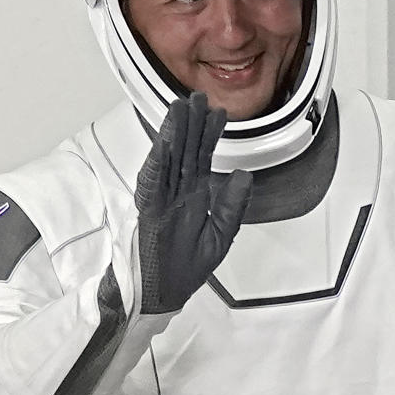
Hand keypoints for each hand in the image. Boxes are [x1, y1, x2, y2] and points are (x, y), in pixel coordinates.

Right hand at [134, 91, 251, 313]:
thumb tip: (245, 175)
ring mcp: (161, 202)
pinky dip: (158, 164)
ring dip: (173, 135)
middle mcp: (176, 195)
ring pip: (168, 161)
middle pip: (184, 153)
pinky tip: (165, 144)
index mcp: (193, 198)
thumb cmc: (185, 270)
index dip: (209, 136)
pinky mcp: (148, 214)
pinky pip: (153, 185)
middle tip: (198, 97)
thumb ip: (232, 206)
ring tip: (180, 109)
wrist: (161, 297)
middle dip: (191, 125)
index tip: (218, 112)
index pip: (201, 160)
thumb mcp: (220, 236)